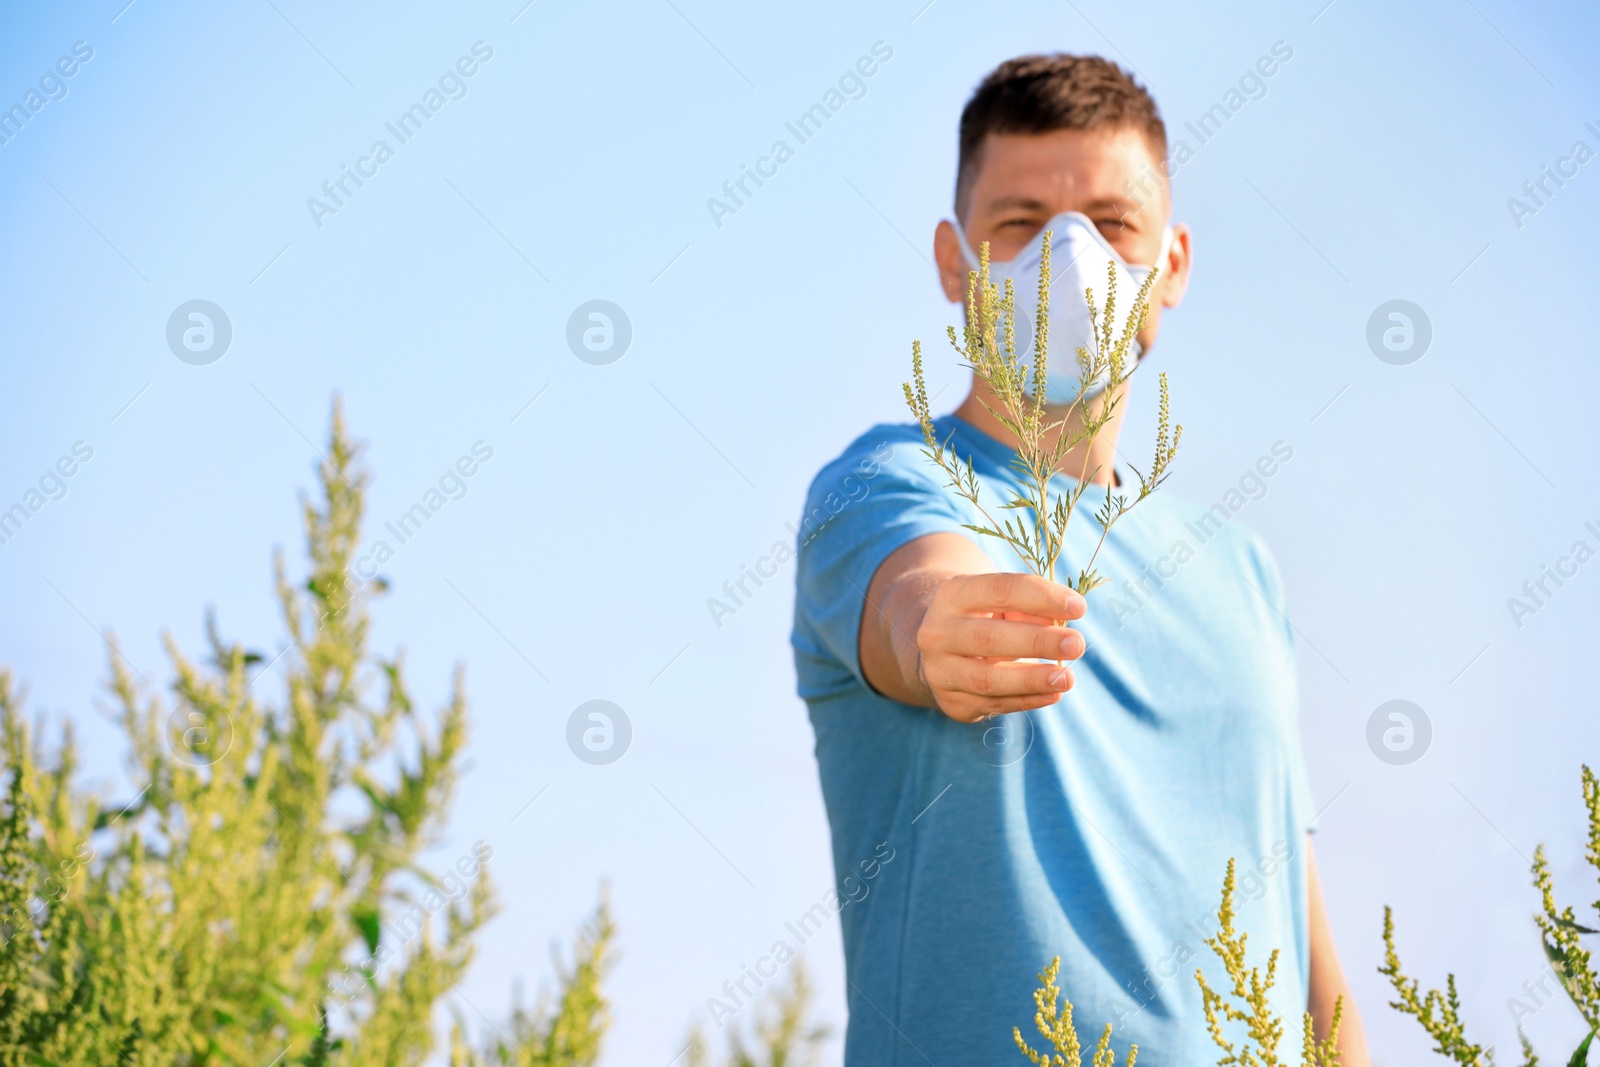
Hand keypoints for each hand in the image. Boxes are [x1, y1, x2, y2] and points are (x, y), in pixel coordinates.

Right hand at [913, 571, 1085, 722]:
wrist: (941, 649)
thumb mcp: (1000, 602)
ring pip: (987, 679)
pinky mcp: (952, 701)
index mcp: (952, 595)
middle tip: (1077, 644)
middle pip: (988, 637)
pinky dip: (1027, 700)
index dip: (1041, 597)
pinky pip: (994, 704)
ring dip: (1032, 679)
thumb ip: (1029, 608)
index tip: (1079, 607)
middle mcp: (938, 633)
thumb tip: (1063, 625)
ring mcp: (940, 671)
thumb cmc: (984, 616)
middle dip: (1037, 641)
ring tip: (1067, 677)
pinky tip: (1054, 693)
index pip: (999, 591)